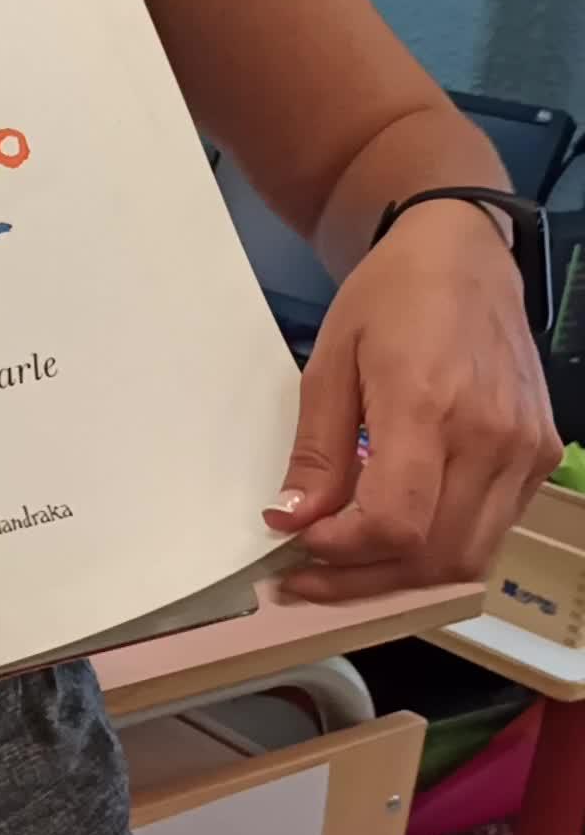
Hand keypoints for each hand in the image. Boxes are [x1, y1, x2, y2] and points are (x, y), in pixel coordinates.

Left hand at [264, 200, 561, 599]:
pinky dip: (442, 546)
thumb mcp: (329, 365)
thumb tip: (293, 522)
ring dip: (403, 574)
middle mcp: (492, 436)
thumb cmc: (388, 299)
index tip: (299, 546)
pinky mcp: (542, 453)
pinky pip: (493, 529)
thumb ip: (317, 452)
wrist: (463, 254)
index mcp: (429, 405)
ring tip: (348, 561)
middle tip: (310, 575)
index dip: (343, 553)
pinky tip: (396, 532)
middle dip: (365, 580)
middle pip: (435, 555)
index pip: (396, 522)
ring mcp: (527, 449)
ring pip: (469, 556)